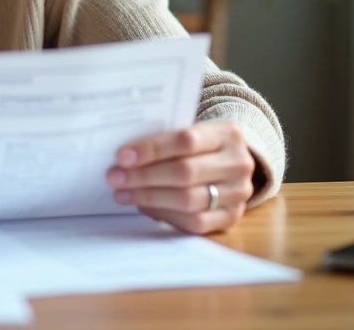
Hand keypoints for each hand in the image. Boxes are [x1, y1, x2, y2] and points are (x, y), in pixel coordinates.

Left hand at [106, 119, 254, 234]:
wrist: (232, 164)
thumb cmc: (201, 145)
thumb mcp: (193, 131)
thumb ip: (166, 139)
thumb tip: (124, 157)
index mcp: (227, 134)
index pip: (186, 140)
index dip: (152, 149)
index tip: (122, 156)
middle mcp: (238, 163)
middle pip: (185, 173)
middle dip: (144, 176)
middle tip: (115, 177)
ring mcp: (238, 193)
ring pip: (187, 200)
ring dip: (148, 198)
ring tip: (123, 193)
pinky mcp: (232, 217)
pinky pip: (194, 222)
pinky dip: (164, 215)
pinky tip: (144, 206)